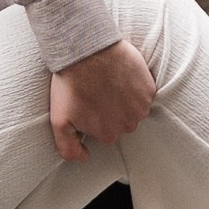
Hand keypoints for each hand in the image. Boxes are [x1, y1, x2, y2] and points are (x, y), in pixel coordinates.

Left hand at [48, 37, 156, 163]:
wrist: (87, 51)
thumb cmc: (71, 83)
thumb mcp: (59, 120)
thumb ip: (68, 148)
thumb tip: (84, 157)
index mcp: (107, 135)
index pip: (104, 131)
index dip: (95, 116)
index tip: (88, 101)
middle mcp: (127, 125)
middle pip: (121, 121)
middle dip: (111, 108)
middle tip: (98, 90)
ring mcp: (140, 108)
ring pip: (134, 108)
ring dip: (124, 98)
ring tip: (108, 81)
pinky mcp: (149, 89)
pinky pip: (145, 92)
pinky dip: (136, 85)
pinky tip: (121, 75)